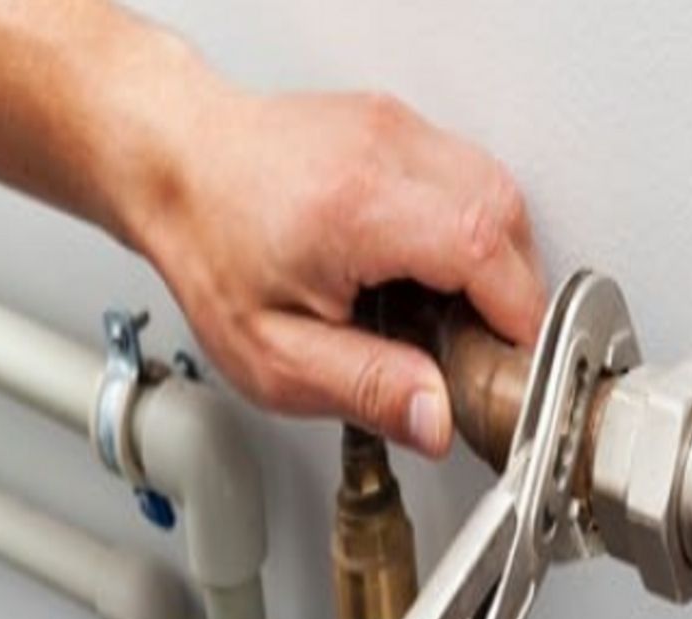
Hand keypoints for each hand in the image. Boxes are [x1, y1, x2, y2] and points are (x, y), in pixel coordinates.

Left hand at [118, 78, 546, 457]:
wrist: (173, 165)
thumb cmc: (210, 248)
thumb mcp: (273, 354)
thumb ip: (364, 389)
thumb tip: (437, 419)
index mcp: (355, 206)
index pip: (484, 248)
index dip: (519, 312)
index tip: (516, 360)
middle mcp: (385, 150)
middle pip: (507, 216)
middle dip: (515, 291)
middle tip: (482, 345)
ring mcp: (398, 128)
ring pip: (500, 192)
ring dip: (499, 261)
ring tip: (453, 310)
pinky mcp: (402, 126)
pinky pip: (472, 178)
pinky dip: (475, 230)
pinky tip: (432, 268)